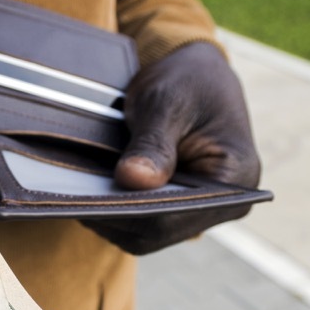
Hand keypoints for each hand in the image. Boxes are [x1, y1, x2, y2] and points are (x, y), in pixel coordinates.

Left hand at [84, 42, 260, 254]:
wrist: (194, 75)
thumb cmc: (187, 81)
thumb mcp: (167, 103)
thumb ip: (152, 144)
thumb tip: (133, 181)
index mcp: (237, 179)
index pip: (180, 214)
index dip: (134, 212)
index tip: (93, 200)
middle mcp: (225, 204)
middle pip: (161, 230)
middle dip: (117, 215)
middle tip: (72, 197)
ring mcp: (201, 211)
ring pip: (147, 234)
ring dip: (112, 217)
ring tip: (78, 193)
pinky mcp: (178, 209)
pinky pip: (142, 224)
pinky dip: (115, 212)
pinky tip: (91, 193)